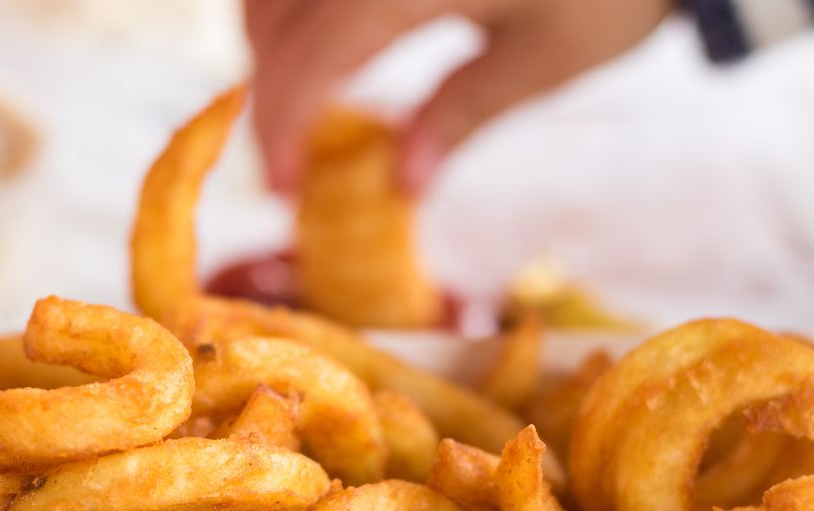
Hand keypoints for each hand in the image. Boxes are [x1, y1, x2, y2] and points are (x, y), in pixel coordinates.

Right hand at [246, 0, 672, 193]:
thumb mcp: (546, 60)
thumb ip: (459, 115)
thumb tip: (400, 183)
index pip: (309, 59)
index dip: (280, 128)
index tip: (280, 189)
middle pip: (273, 13)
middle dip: (267, 89)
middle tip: (289, 156)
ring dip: (274, 41)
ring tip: (303, 101)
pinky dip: (301, 6)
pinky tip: (326, 36)